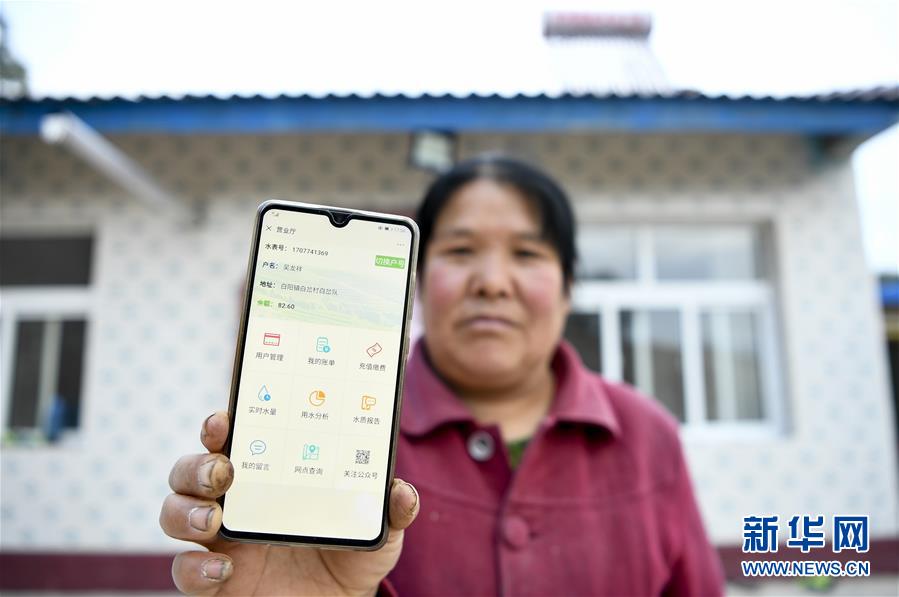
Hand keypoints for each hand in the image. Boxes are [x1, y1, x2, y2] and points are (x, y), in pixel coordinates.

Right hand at [160, 411, 419, 595]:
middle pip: (192, 470)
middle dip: (197, 464)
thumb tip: (402, 492)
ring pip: (173, 511)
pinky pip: (183, 570)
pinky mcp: (213, 581)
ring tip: (212, 519)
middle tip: (223, 470)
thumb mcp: (377, 532)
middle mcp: (236, 501)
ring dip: (184, 510)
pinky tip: (224, 568)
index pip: (235, 439)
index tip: (225, 418)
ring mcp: (218, 540)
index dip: (221, 424)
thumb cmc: (350, 557)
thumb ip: (390, 509)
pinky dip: (194, 567)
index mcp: (268, 475)